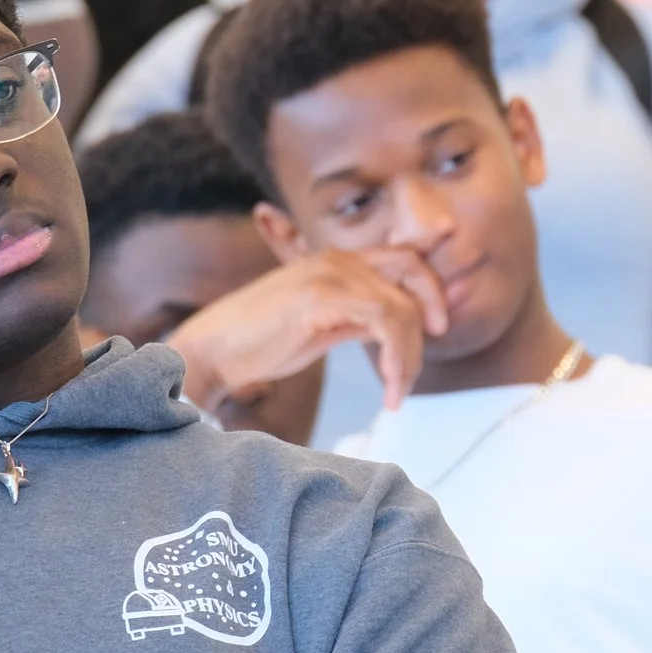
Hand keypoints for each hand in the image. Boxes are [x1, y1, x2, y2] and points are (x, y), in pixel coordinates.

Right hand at [169, 248, 449, 414]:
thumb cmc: (260, 344)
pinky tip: (388, 390)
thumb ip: (359, 320)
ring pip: (401, 307)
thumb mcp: (323, 327)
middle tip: (419, 366)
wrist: (213, 350)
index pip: (405, 260)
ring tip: (396, 393)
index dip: (431, 289)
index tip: (438, 330)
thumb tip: (397, 332)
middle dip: (430, 317)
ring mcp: (329, 273)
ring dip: (408, 357)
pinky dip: (396, 359)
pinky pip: (384, 321)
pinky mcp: (322, 296)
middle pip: (413, 273)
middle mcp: (337, 259)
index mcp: (336, 260)